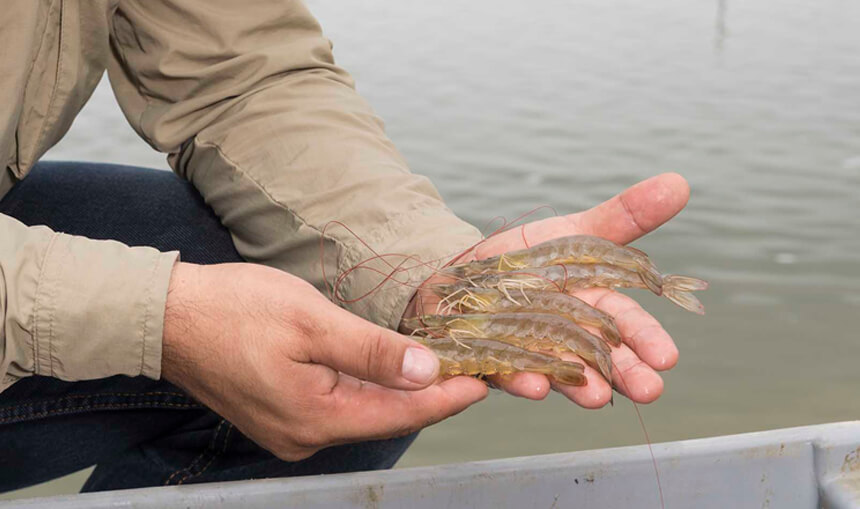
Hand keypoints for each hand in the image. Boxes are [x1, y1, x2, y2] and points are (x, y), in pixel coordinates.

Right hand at [162, 262, 487, 460]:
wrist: (168, 318)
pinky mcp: (284, 416)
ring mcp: (292, 430)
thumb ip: (371, 350)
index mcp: (314, 417)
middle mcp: (305, 436)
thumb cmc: (233, 310)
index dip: (447, 396)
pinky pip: (342, 406)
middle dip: (432, 395)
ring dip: (404, 391)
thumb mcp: (311, 322)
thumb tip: (427, 370)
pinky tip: (392, 369)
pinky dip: (372, 388)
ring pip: (366, 412)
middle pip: (387, 417)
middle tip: (474, 370)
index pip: (401, 413)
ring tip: (445, 368)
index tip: (484, 381)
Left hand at [405, 173, 689, 407]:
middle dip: (627, 375)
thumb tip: (680, 182)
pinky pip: (507, 372)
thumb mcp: (575, 231)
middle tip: (650, 390)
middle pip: (603, 358)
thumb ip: (624, 216)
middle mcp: (568, 336)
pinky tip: (534, 384)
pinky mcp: (495, 361)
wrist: (466, 268)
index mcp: (594, 306)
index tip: (668, 357)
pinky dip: (522, 379)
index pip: (627, 324)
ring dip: (580, 386)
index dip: (648, 340)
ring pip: (561, 372)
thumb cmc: (529, 255)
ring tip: (598, 398)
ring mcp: (533, 352)